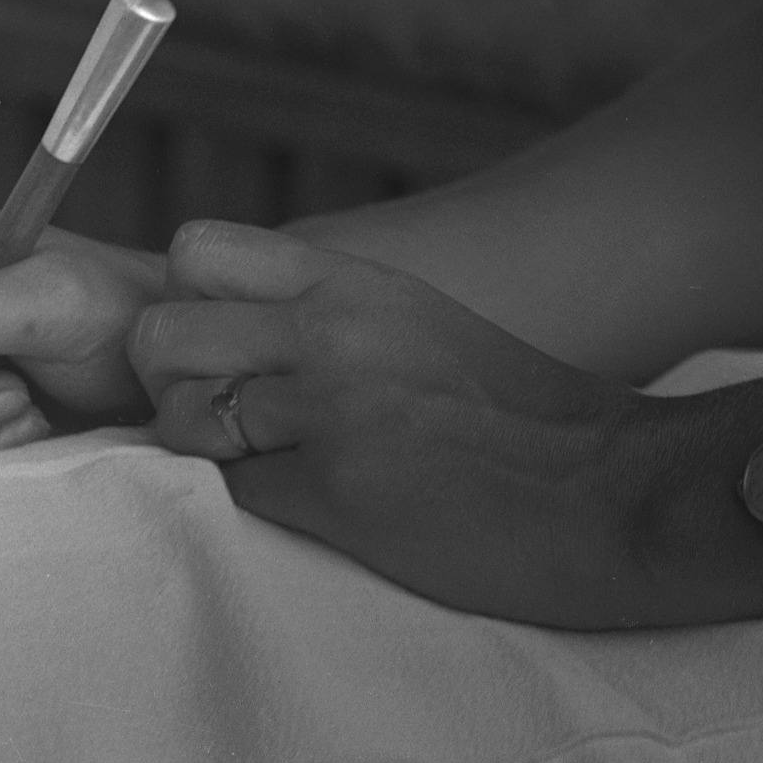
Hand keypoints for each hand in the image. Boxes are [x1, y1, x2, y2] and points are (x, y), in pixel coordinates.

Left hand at [135, 221, 762, 628]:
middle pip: (158, 336)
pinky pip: (231, 497)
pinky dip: (254, 510)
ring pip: (179, 421)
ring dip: (203, 454)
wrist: (604, 487)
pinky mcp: (330, 495)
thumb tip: (238, 337)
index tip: (218, 346)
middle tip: (225, 418)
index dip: (187, 305)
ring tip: (268, 469)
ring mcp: (324, 411)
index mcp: (354, 279)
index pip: (197, 252)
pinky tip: (312, 511)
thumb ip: (330, 315)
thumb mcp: (418, 323)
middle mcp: (327, 329)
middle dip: (172, 384)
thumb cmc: (519, 415)